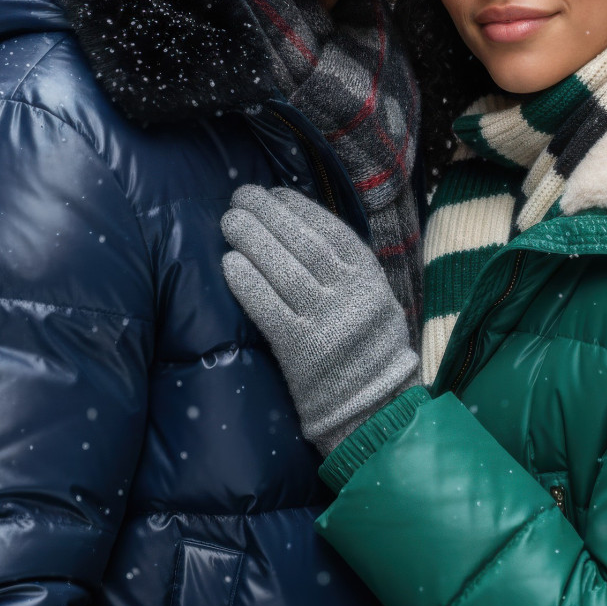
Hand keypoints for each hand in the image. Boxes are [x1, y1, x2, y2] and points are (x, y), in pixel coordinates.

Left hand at [221, 185, 418, 454]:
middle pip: (303, 244)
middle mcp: (351, 296)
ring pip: (284, 270)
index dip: (299, 208)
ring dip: (253, 240)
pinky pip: (268, 309)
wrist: (377, 413)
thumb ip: (347, 270)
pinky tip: (229, 263)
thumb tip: (301, 227)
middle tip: (240, 196)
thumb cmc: (367, 351)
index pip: (331, 231)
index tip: (273, 193)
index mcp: (370, 279)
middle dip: (268, 215)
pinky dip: (248, 284)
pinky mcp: (302, 352)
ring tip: (231, 221)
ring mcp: (327, 323)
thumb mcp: (375, 302)